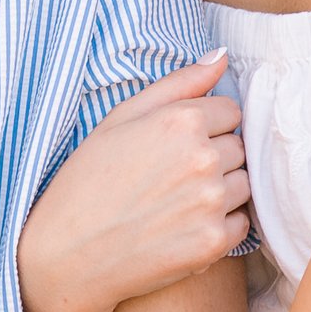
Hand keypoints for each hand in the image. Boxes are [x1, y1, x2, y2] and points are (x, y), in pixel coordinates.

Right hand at [21, 55, 251, 311]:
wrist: (67, 255)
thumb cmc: (87, 181)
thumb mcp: (120, 118)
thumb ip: (178, 84)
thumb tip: (221, 56)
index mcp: (181, 121)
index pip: (231, 111)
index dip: (206, 126)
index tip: (177, 145)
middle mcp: (202, 159)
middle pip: (239, 148)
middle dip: (215, 157)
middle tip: (172, 176)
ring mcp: (211, 203)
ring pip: (243, 185)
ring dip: (220, 191)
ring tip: (177, 202)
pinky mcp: (214, 243)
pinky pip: (241, 223)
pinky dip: (219, 225)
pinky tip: (183, 226)